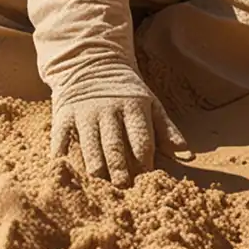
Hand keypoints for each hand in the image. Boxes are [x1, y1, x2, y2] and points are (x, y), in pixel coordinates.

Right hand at [50, 91, 187, 183]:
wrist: (91, 61)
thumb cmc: (127, 90)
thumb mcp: (150, 103)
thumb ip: (166, 129)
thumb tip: (187, 154)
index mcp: (134, 106)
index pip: (141, 137)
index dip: (145, 160)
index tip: (147, 178)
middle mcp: (109, 109)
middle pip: (114, 145)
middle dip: (119, 168)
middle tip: (122, 187)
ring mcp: (85, 112)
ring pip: (89, 145)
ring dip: (94, 166)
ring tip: (99, 185)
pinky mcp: (64, 114)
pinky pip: (62, 138)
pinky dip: (63, 155)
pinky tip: (67, 171)